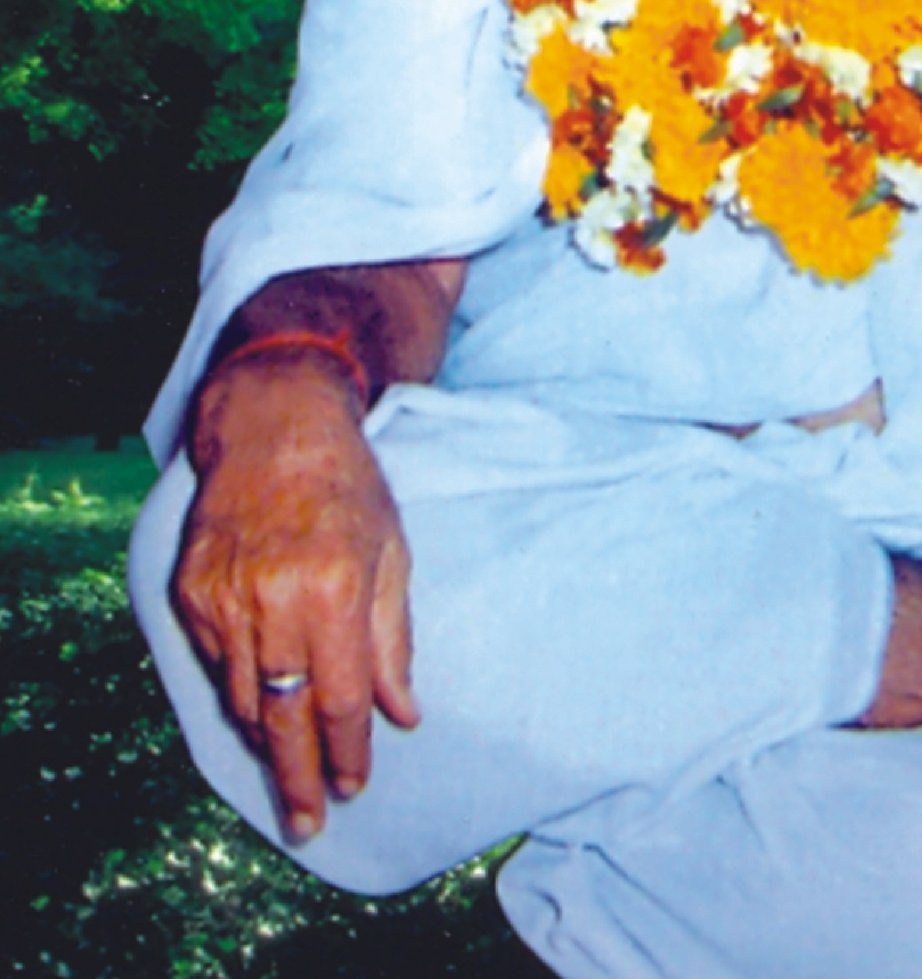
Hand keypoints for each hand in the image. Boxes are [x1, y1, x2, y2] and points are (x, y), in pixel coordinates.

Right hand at [175, 360, 419, 840]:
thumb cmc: (347, 486)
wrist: (273, 427)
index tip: (355, 787)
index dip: (349, 752)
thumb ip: (394, 641)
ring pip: (244, 700)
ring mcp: (223, 599)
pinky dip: (241, 690)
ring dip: (268, 740)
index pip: (341, 700)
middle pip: (283, 719)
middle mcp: (274, 601)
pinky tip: (261, 700)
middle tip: (309, 823)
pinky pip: (216, 666)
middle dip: (298, 779)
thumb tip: (402, 716)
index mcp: (334, 591)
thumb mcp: (392, 553)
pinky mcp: (190, 593)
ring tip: (290, 767)